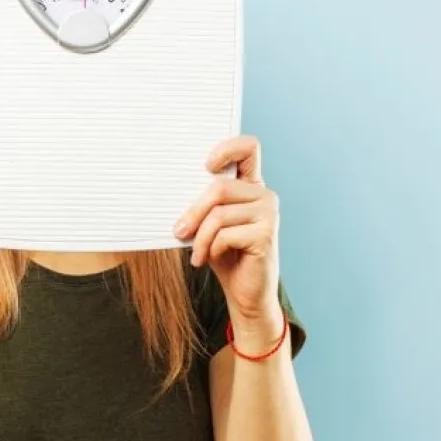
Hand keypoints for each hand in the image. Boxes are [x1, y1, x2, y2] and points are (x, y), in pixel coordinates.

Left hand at [174, 135, 281, 324]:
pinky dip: (210, 249)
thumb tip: (171, 191)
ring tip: (196, 254)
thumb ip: (203, 205)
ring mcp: (269, 214)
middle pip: (219, 187)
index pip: (248, 148)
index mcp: (251, 186)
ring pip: (218, 214)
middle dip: (193, 212)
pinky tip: (210, 259)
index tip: (206, 165)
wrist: (245, 293)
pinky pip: (225, 234)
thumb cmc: (225, 255)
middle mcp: (264, 196)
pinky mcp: (266, 235)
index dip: (228, 147)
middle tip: (179, 232)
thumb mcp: (209, 226)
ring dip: (199, 238)